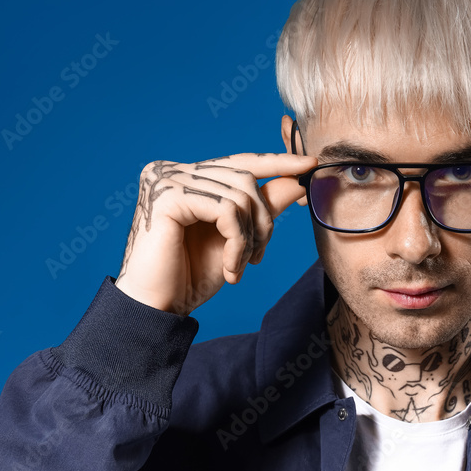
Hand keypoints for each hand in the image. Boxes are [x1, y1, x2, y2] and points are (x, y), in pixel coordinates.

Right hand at [114, 153, 316, 314]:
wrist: (159, 308)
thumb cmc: (191, 276)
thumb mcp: (237, 237)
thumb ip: (263, 207)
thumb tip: (298, 180)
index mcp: (186, 177)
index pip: (239, 162)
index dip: (277, 162)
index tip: (310, 164)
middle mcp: (172, 170)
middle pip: (245, 178)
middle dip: (263, 221)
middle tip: (259, 257)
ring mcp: (166, 179)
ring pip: (240, 194)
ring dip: (250, 237)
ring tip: (241, 266)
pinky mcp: (167, 195)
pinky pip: (226, 209)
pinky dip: (238, 242)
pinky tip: (231, 267)